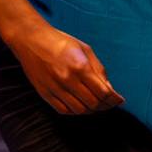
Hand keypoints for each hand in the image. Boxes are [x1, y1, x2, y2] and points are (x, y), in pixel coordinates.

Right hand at [10, 22, 124, 115]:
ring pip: (79, 110)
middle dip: (105, 105)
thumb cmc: (61, 42)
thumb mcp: (85, 50)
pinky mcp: (45, 94)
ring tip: (95, 104)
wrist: (32, 40)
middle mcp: (68, 80)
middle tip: (109, 103)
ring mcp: (55, 88)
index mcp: (80, 67)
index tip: (119, 100)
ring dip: (91, 110)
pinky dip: (75, 111)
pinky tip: (80, 105)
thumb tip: (110, 89)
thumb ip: (99, 70)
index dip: (114, 99)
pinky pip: (63, 110)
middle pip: (93, 103)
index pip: (103, 92)